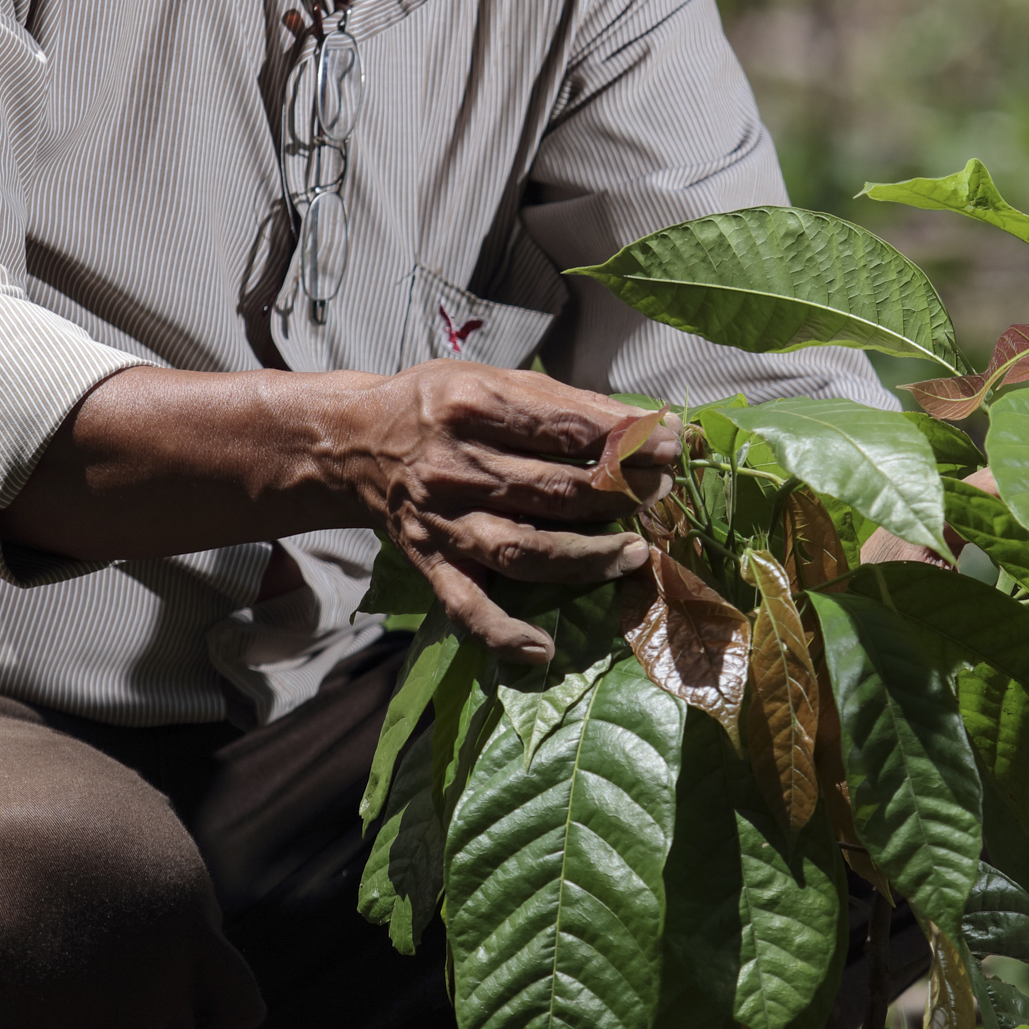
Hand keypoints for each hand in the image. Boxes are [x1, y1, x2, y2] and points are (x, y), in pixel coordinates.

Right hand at [318, 360, 677, 660]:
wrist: (355, 443)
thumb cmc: (439, 405)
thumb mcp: (491, 379)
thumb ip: (561, 402)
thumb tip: (644, 425)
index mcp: (472, 406)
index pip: (563, 428)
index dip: (625, 441)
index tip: (673, 446)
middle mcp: (455, 466)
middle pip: (553, 490)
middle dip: (620, 495)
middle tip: (662, 495)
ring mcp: (443, 522)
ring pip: (523, 551)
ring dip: (586, 558)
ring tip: (632, 553)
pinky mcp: (430, 563)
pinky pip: (467, 608)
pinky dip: (505, 634)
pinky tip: (545, 649)